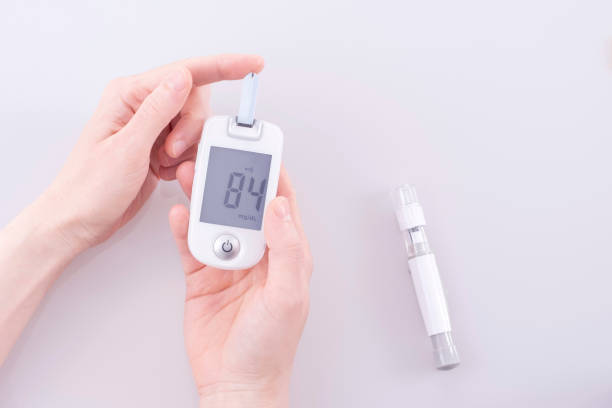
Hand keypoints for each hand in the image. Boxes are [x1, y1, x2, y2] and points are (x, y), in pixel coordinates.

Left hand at [43, 54, 263, 250]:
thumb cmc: (90, 188)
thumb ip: (157, 110)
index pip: (185, 73)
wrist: (80, 221)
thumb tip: (183, 78)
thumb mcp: (127, 149)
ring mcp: (151, 128)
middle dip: (194, 128)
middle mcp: (141, 107)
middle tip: (173, 150)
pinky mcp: (158, 148)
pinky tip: (164, 171)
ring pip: (195, 126)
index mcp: (129, 96)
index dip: (223, 67)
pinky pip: (190, 146)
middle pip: (195, 100)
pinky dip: (184, 162)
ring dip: (188, 149)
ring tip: (163, 164)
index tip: (251, 66)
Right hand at [169, 163, 312, 407]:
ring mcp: (229, 262)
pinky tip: (178, 212)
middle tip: (216, 155)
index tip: (260, 150)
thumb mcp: (287, 295)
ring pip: (215, 219)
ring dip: (203, 197)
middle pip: (242, 205)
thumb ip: (285, 248)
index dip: (272, 175)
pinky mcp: (203, 275)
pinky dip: (183, 226)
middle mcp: (259, 253)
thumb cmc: (269, 346)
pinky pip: (190, 243)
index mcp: (286, 255)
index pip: (281, 204)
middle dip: (230, 179)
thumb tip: (278, 206)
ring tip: (191, 174)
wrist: (235, 382)